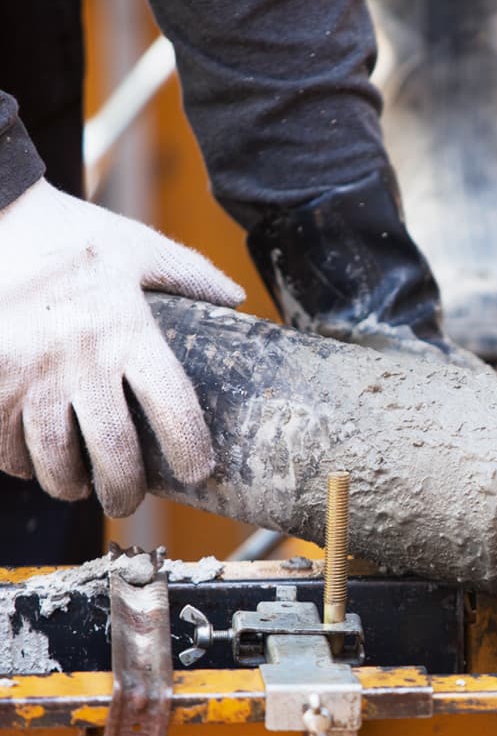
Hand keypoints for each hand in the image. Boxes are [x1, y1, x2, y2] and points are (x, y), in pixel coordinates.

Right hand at [0, 179, 244, 516]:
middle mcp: (82, 358)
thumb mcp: (135, 246)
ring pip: (55, 457)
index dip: (190, 448)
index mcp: (128, 330)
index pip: (173, 405)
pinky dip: (19, 462)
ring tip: (80, 488)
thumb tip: (235, 298)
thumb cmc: (67, 233)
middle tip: (126, 502)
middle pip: (114, 449)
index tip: (197, 471)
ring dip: (69, 483)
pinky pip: (4, 443)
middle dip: (124, 489)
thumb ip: (187, 274)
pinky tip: (31, 462)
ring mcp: (31, 372)